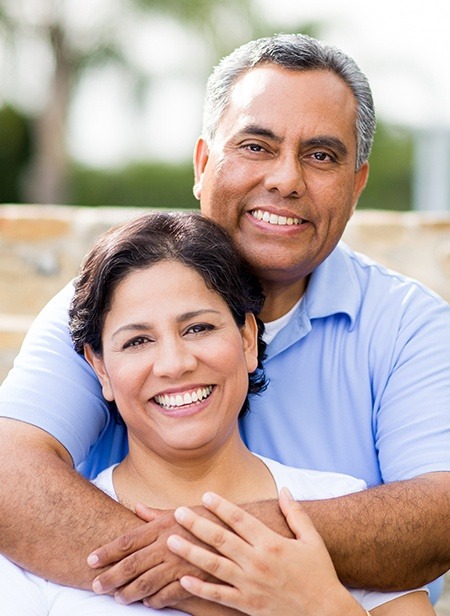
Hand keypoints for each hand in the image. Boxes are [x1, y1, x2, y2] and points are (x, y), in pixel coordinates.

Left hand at [88, 503, 215, 607]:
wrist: (244, 530)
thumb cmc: (211, 518)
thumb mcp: (183, 512)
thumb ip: (156, 514)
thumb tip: (136, 508)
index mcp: (163, 526)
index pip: (128, 540)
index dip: (107, 551)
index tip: (91, 560)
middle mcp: (168, 544)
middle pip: (131, 564)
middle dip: (110, 576)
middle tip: (95, 585)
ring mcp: (180, 563)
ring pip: (146, 583)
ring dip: (128, 592)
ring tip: (117, 598)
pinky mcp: (194, 579)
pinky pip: (168, 594)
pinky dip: (155, 601)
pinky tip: (147, 603)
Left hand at [167, 488, 360, 615]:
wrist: (326, 613)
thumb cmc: (319, 573)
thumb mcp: (311, 539)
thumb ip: (295, 513)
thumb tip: (284, 489)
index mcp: (271, 543)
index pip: (240, 519)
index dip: (222, 506)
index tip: (206, 495)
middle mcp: (257, 562)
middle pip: (221, 539)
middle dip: (197, 524)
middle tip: (178, 513)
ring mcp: (250, 585)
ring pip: (214, 566)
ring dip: (190, 552)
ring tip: (171, 542)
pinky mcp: (247, 605)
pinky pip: (219, 596)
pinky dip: (200, 589)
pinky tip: (183, 580)